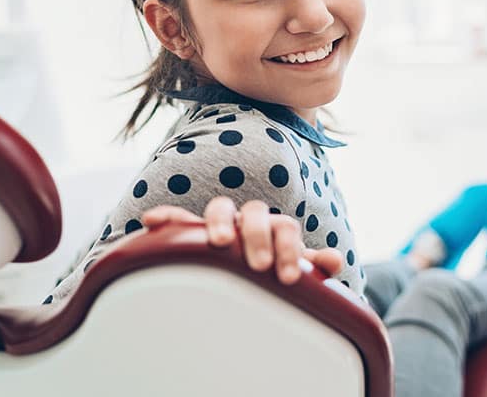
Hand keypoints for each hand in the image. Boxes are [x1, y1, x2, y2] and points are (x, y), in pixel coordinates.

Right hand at [141, 197, 343, 284]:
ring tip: (220, 242)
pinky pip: (179, 218)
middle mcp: (248, 220)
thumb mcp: (291, 269)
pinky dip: (168, 217)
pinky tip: (152, 221)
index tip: (287, 277)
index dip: (289, 248)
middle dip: (258, 236)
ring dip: (220, 221)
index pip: (285, 227)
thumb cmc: (269, 271)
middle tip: (260, 265)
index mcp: (274, 228)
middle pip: (256, 213)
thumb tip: (334, 260)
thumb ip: (312, 264)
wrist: (245, 272)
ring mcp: (222, 223)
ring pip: (221, 208)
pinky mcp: (193, 232)